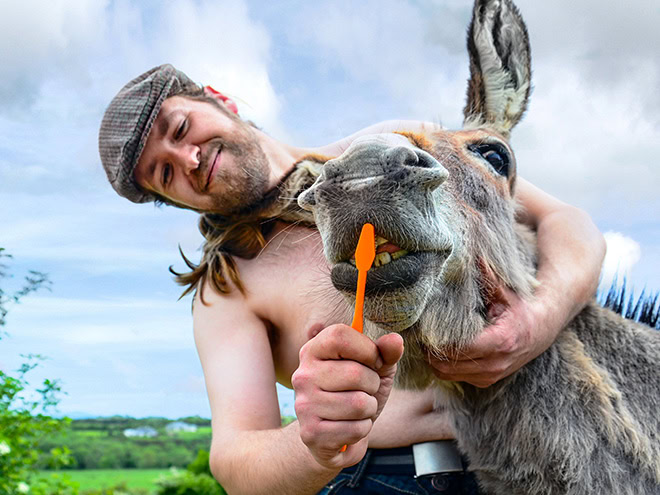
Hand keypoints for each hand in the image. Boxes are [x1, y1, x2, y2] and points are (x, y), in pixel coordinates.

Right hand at [292, 324, 403, 468]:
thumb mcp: (374, 368)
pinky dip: (362, 429)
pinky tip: (350, 427)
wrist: (338, 437)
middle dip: (372, 385)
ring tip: (357, 410)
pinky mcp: (310, 433)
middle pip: (355, 373)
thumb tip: (395, 340)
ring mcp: (304, 404)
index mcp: (313, 350)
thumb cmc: (356, 393)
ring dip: (368, 409)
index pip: (339, 336)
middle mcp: (303, 375)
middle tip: (363, 391)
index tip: (374, 362)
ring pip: (358, 403)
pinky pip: (355, 429)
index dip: (366, 349)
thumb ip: (385, 352)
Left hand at [428, 286, 556, 387]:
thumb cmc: (521, 308)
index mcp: (500, 341)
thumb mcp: (506, 292)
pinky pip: (455, 377)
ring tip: (426, 340)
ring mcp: (491, 376)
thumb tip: (472, 255)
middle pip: (447, 365)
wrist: (542, 329)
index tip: (425, 325)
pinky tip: (440, 349)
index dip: (437, 338)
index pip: (457, 348)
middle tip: (419, 333)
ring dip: (433, 360)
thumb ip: (488, 276)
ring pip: (447, 374)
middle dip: (429, 350)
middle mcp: (496, 364)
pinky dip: (444, 366)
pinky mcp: (486, 381)